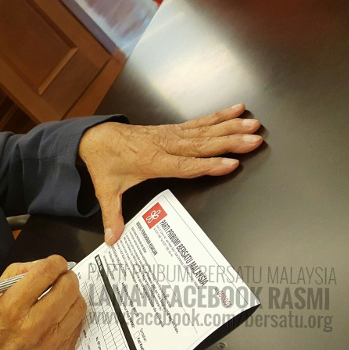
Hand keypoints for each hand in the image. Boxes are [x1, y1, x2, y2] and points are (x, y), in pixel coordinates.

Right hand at [0, 256, 85, 349]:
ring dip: (72, 296)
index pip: (46, 272)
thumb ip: (15, 276)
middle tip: (59, 278)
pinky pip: (77, 326)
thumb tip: (40, 265)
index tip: (54, 263)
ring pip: (79, 305)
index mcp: (11, 308)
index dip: (54, 262)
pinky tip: (58, 316)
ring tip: (60, 297)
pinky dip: (71, 315)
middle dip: (66, 276)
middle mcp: (33, 325)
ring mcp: (50, 343)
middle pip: (68, 287)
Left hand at [78, 104, 262, 243]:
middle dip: (229, 142)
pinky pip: (199, 122)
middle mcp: (164, 145)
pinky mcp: (172, 129)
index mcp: (151, 162)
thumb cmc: (104, 163)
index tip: (231, 163)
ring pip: (204, 131)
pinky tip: (236, 110)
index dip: (207, 165)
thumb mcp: (106, 191)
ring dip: (230, 127)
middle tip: (254, 139)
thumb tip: (112, 239)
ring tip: (254, 124)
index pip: (184, 166)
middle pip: (201, 145)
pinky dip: (218, 116)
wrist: (94, 138)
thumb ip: (112, 215)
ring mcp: (169, 135)